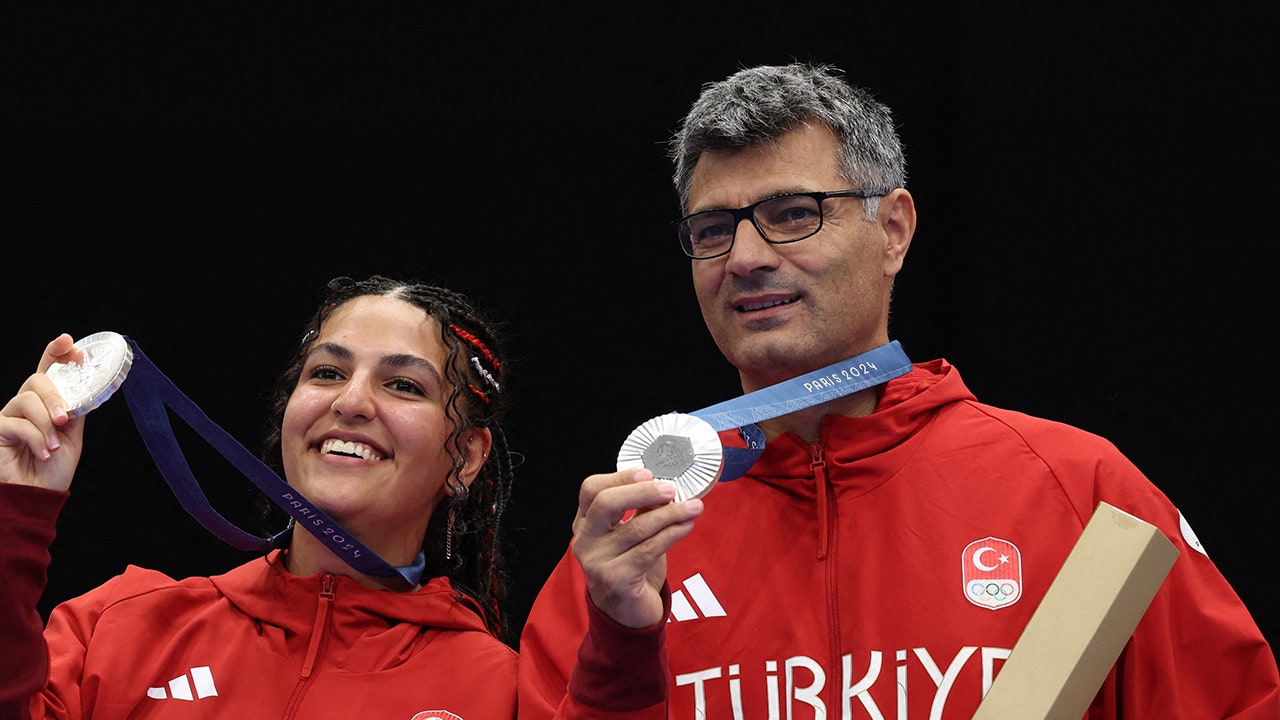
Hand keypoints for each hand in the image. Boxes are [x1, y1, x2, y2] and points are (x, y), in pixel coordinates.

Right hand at [0, 334, 86, 491]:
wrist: (39, 495)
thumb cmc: (53, 468)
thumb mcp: (72, 436)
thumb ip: (74, 410)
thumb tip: (83, 390)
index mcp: (46, 402)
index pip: (48, 370)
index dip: (56, 352)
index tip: (68, 343)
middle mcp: (25, 405)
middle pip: (36, 380)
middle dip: (55, 396)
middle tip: (64, 418)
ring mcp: (9, 415)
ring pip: (27, 399)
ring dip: (47, 423)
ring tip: (53, 445)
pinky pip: (17, 423)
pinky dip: (35, 438)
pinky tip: (42, 452)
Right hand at [571, 467, 703, 627]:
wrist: (627, 613)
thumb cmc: (631, 568)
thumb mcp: (633, 534)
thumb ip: (642, 510)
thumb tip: (666, 485)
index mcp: (585, 523)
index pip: (591, 489)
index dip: (620, 477)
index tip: (649, 473)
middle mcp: (584, 540)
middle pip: (606, 502)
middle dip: (643, 492)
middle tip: (671, 489)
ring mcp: (597, 561)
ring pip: (636, 527)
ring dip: (670, 513)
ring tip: (693, 507)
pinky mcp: (616, 579)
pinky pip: (649, 549)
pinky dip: (672, 533)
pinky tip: (686, 526)